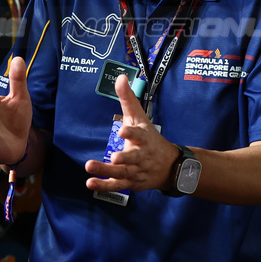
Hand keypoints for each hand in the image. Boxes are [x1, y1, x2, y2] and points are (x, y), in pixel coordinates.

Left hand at [83, 75, 178, 193]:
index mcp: (144, 139)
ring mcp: (136, 171)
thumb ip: (128, 99)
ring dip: (106, 171)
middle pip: (132, 158)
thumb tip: (120, 77)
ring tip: (90, 166)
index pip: (139, 135)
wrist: (170, 167)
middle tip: (114, 157)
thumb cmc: (151, 139)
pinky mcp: (130, 182)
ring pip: (122, 172)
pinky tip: (90, 183)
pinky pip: (117, 185)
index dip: (131, 133)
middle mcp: (141, 156)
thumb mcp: (140, 118)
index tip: (122, 131)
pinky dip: (104, 185)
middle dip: (124, 158)